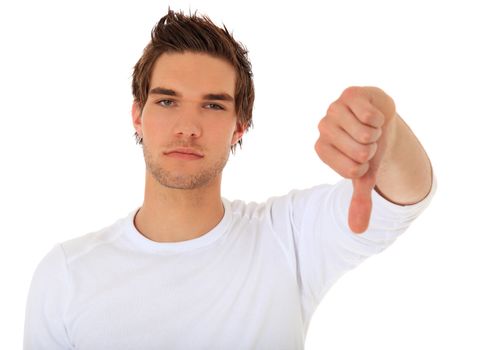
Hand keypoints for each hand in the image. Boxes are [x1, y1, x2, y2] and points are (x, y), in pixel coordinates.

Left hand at [315, 86, 396, 232]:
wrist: (380, 120)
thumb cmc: (368, 148)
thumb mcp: (365, 176)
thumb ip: (359, 201)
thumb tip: (357, 231)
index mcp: (322, 150)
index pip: (351, 169)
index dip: (366, 165)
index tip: (363, 157)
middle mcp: (323, 129)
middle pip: (359, 151)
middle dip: (372, 148)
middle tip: (368, 141)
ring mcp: (334, 110)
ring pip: (365, 133)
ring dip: (376, 133)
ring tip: (370, 128)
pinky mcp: (348, 94)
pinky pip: (370, 115)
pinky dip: (380, 118)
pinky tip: (373, 115)